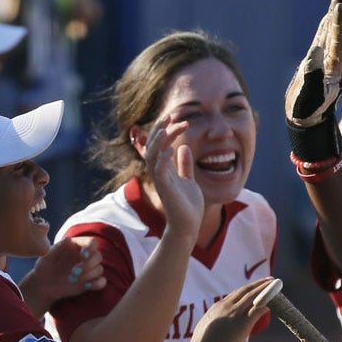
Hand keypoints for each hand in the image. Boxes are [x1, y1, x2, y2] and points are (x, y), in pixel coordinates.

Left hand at [19, 237, 105, 316]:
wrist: (43, 284)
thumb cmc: (45, 266)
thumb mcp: (47, 256)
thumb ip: (57, 247)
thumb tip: (68, 239)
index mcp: (78, 246)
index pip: (92, 243)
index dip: (91, 248)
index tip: (83, 255)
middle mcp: (86, 257)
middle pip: (98, 256)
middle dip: (88, 264)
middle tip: (74, 272)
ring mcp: (89, 270)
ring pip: (100, 269)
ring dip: (88, 275)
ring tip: (71, 279)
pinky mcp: (90, 282)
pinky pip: (101, 282)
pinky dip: (98, 284)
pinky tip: (86, 286)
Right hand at [140, 114, 201, 242]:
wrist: (189, 226)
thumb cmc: (188, 206)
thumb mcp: (189, 180)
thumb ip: (184, 165)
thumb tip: (184, 148)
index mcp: (165, 169)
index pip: (160, 144)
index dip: (166, 130)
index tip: (179, 119)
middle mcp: (160, 173)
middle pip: (153, 146)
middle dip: (160, 130)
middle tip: (170, 116)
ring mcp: (161, 181)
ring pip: (152, 156)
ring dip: (159, 141)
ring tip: (167, 128)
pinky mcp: (165, 189)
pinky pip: (159, 171)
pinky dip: (163, 159)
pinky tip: (171, 150)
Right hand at [189, 278, 273, 341]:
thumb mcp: (206, 331)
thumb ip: (213, 326)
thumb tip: (215, 330)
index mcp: (217, 308)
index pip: (235, 295)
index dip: (247, 290)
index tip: (255, 288)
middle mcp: (226, 306)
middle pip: (246, 290)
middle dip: (259, 284)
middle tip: (269, 280)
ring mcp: (234, 313)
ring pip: (254, 296)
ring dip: (266, 289)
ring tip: (276, 285)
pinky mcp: (243, 323)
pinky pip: (259, 308)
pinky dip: (268, 302)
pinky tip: (276, 302)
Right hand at [285, 0, 341, 128]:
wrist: (306, 121)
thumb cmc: (308, 110)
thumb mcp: (309, 94)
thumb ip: (312, 74)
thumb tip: (315, 52)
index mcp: (334, 69)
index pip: (336, 42)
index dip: (337, 24)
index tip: (339, 7)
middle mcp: (332, 64)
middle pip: (336, 36)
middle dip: (337, 17)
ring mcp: (325, 64)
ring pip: (329, 38)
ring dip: (332, 21)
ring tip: (335, 4)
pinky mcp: (317, 65)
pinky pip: (321, 44)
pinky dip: (324, 31)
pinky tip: (326, 21)